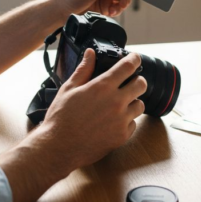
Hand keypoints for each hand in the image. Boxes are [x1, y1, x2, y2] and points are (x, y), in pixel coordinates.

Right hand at [39, 48, 146, 169]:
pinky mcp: (122, 136)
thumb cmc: (61, 117)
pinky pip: (133, 124)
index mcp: (102, 87)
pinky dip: (126, 121)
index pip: (128, 67)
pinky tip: (113, 122)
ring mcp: (121, 120)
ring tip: (120, 104)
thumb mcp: (69, 89)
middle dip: (137, 81)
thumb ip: (83, 70)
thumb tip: (90, 53)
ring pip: (140, 105)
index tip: (135, 58)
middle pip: (141, 85)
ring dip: (133, 102)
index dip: (134, 59)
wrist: (59, 147)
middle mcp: (116, 102)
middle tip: (129, 82)